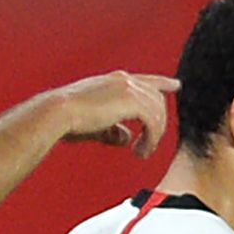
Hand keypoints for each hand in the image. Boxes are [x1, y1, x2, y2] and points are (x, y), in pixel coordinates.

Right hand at [55, 72, 176, 159]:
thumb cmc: (68, 120)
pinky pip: (153, 120)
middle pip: (157, 99)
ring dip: (154, 135)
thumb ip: (114, 130)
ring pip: (158, 111)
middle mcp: (125, 80)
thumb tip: (127, 138)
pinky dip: (151, 138)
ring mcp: (130, 88)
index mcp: (115, 81)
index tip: (175, 85)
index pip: (146, 80)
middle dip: (158, 124)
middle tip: (147, 147)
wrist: (57, 113)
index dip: (163, 83)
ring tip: (142, 153)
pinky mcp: (132, 100)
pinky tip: (140, 150)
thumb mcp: (96, 125)